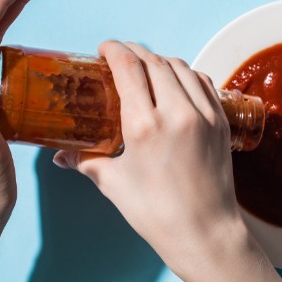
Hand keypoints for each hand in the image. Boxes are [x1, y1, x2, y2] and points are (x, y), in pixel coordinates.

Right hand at [53, 42, 281, 281]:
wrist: (205, 233)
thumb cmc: (156, 213)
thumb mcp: (113, 183)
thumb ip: (86, 160)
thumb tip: (60, 154)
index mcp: (144, 125)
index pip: (128, 67)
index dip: (114, 49)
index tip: (103, 48)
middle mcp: (176, 112)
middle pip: (154, 61)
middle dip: (134, 52)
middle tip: (119, 57)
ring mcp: (204, 115)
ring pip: (181, 67)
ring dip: (160, 61)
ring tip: (146, 69)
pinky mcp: (220, 123)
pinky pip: (203, 83)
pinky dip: (186, 75)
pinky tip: (175, 84)